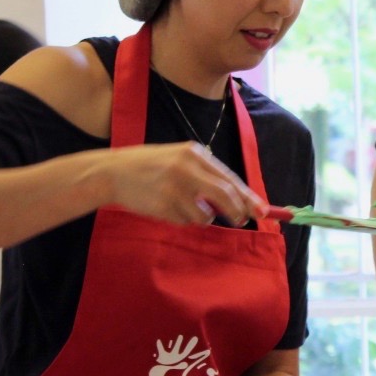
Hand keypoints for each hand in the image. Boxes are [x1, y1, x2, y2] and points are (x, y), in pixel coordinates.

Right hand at [100, 142, 266, 225]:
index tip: (263, 211)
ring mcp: (174, 187)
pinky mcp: (163, 204)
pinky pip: (185, 221)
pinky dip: (182, 220)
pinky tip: (166, 208)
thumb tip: (239, 200)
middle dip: (237, 211)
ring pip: (206, 214)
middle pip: (225, 195)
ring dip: (202, 217)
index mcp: (194, 153)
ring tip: (183, 206)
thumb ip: (207, 176)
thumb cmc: (152, 167)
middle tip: (241, 220)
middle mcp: (187, 168)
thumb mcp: (180, 160)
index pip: (230, 178)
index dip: (248, 197)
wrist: (112, 172)